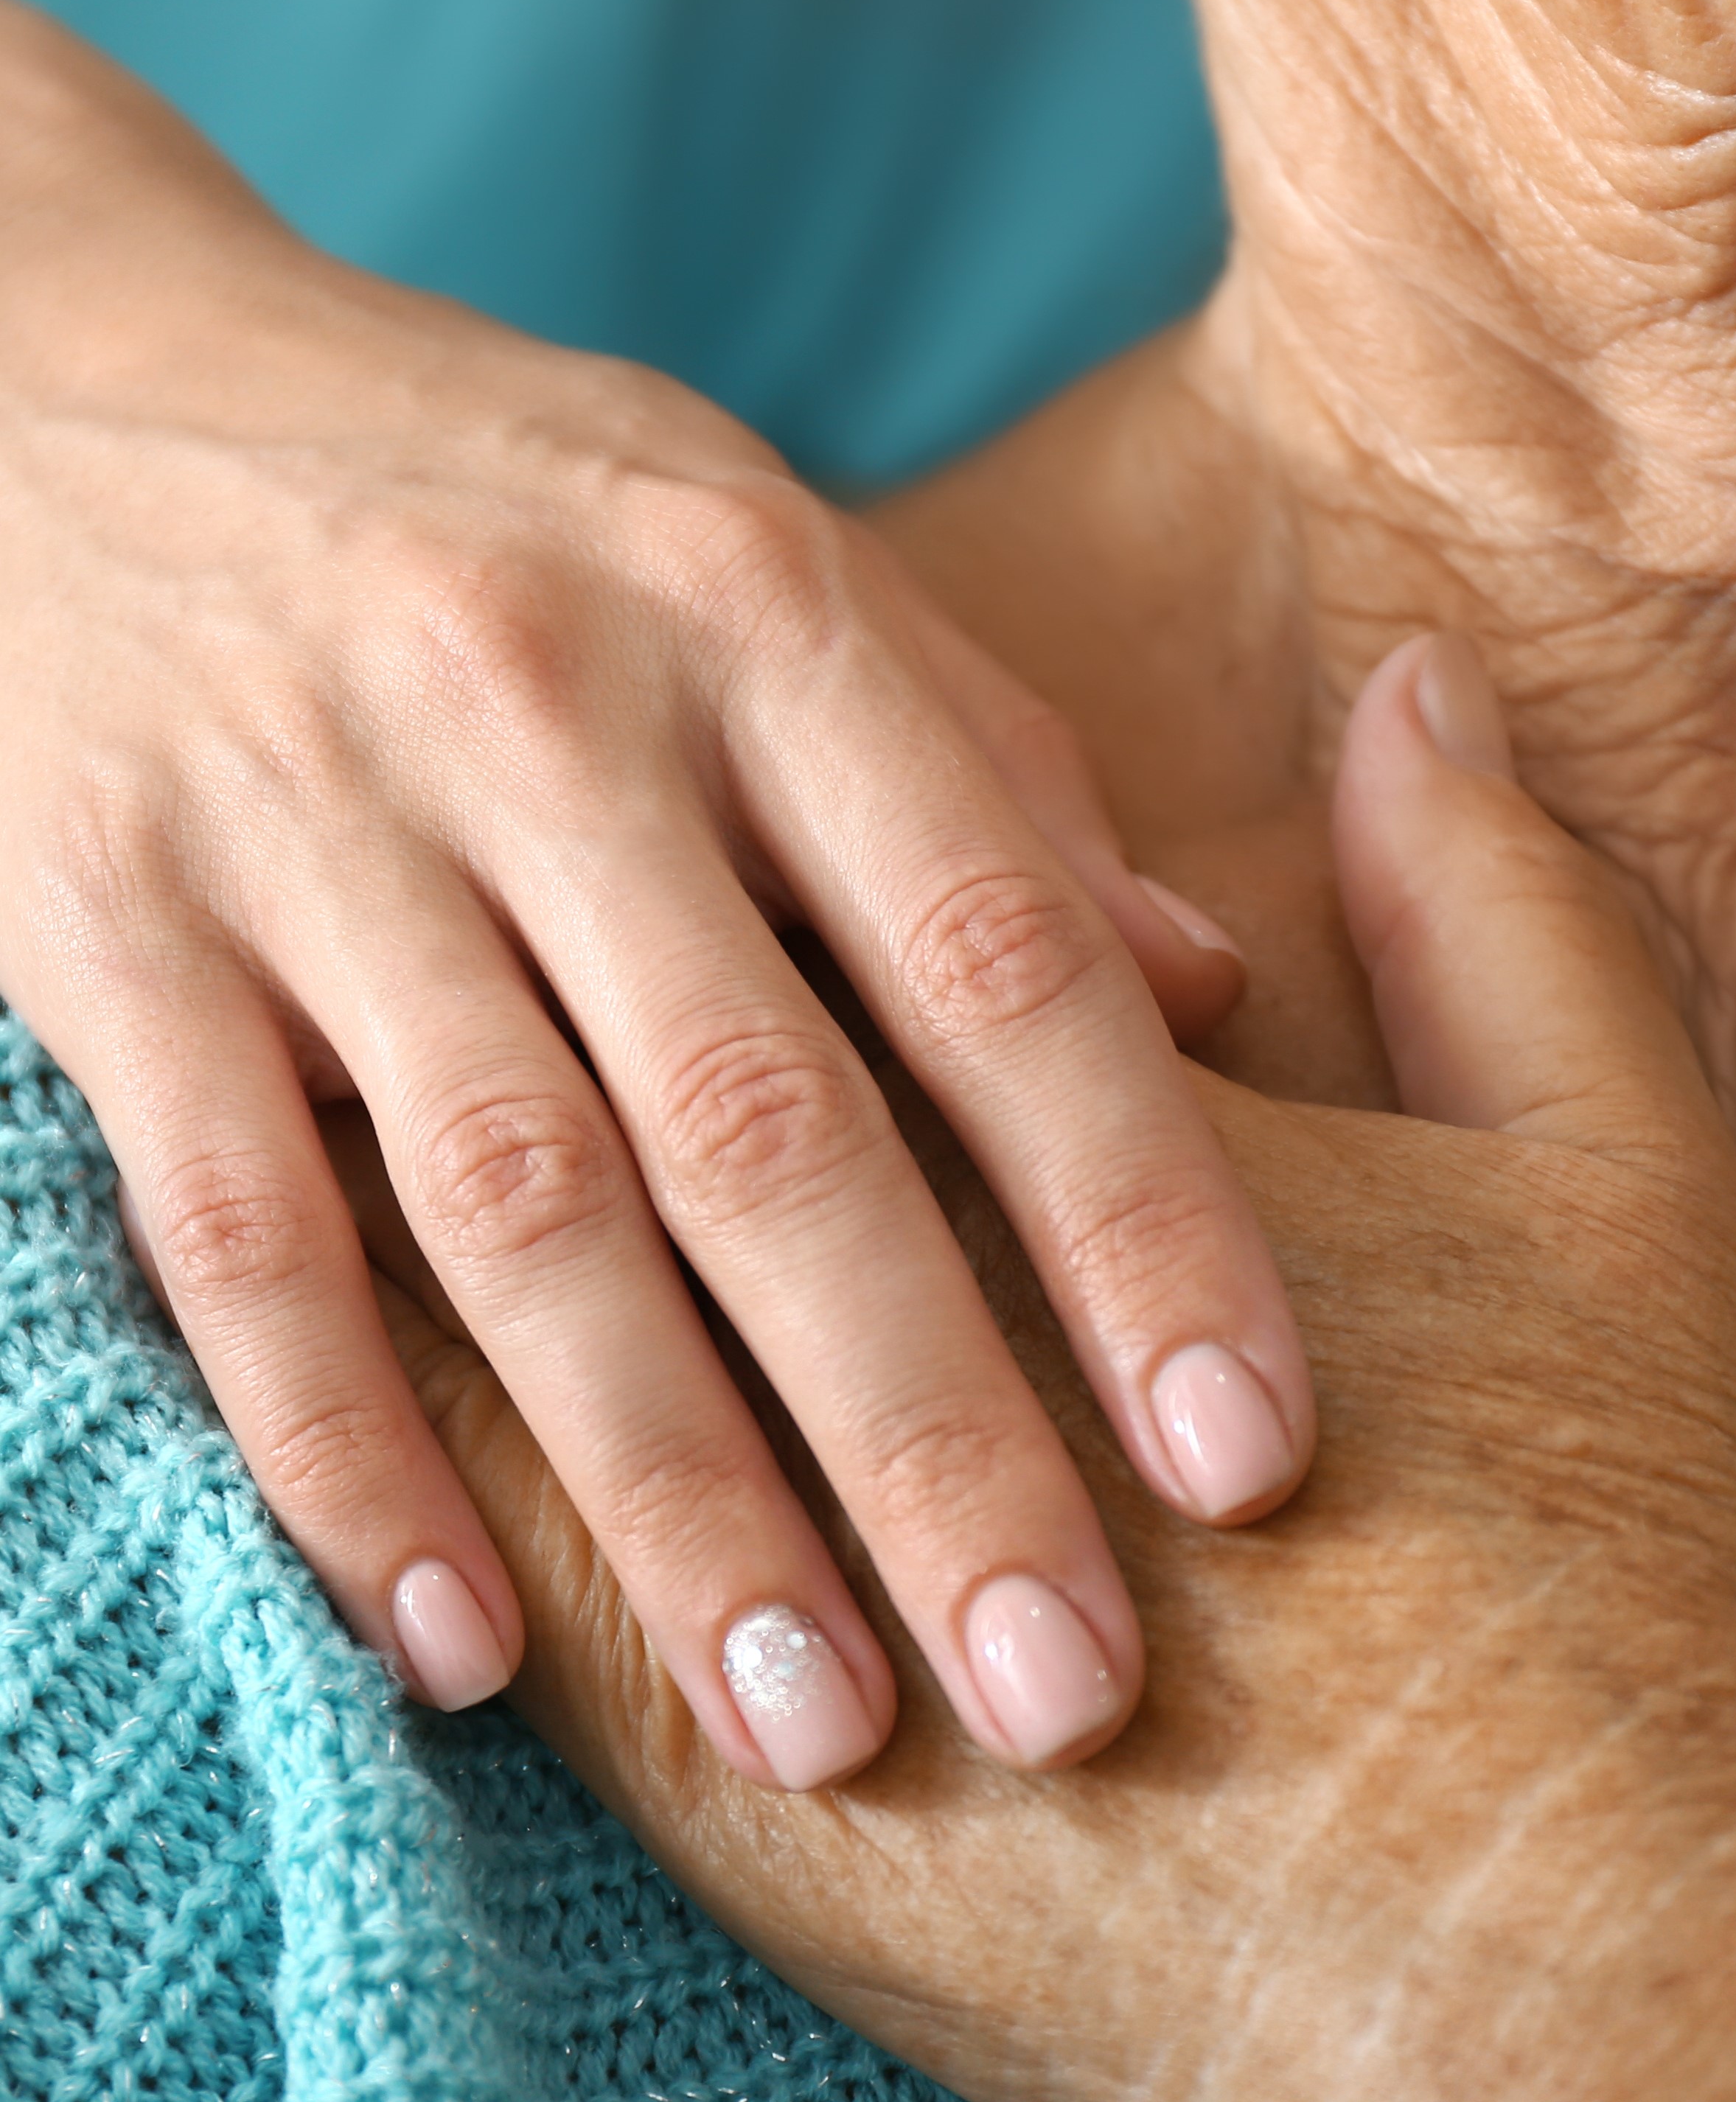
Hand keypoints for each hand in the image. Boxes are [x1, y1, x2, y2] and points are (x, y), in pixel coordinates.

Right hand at [0, 0, 1311, 1783]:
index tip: (1250, 1464)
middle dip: (931, 1437)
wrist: (61, 363)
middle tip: (1066, 1695)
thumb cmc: (515, 509)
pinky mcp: (97, 932)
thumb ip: (1000, 783)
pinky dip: (350, 1461)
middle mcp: (547, 715)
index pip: (1004, 964)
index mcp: (768, 619)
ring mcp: (303, 827)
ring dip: (679, 1503)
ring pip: (521, 1221)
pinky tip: (478, 1661)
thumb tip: (1222, 993)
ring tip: (819, 1738)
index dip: (1143, 1222)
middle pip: (773, 1136)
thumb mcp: (780, 565)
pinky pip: (235, 1238)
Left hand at [346, 632, 1735, 2101]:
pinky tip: (424, 1483)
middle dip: (569, 1038)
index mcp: (1067, 1126)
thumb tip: (1415, 694)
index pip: (840, 934)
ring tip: (370, 1173)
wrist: (1588, 1966)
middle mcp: (889, 1304)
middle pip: (643, 1108)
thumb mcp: (1633, 1177)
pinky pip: (500, 1584)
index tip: (687, 825)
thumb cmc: (1638, 1552)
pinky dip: (432, 1511)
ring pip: (517, 1337)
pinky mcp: (721, 1774)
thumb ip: (1496, 915)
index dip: (767, 882)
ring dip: (448, 1253)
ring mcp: (782, 1542)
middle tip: (466, 968)